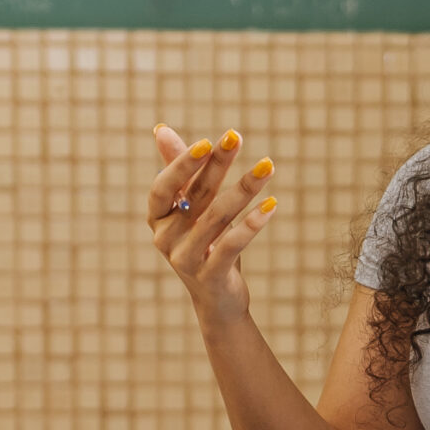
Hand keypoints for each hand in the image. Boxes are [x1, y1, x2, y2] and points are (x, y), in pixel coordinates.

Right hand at [147, 124, 278, 327]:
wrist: (216, 299)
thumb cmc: (204, 243)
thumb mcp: (191, 208)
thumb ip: (178, 171)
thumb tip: (160, 129)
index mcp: (157, 218)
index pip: (163, 186)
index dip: (181, 164)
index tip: (205, 141)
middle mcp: (165, 239)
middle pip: (195, 195)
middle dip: (218, 164)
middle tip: (237, 136)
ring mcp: (185, 260)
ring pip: (217, 217)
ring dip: (244, 189)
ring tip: (268, 166)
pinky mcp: (210, 276)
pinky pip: (232, 245)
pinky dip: (252, 224)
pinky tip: (272, 205)